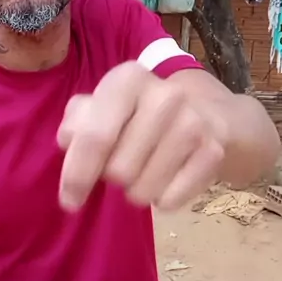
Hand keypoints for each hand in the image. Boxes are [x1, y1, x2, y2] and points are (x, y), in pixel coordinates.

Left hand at [57, 62, 226, 212]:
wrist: (204, 116)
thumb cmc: (137, 116)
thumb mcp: (103, 108)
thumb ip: (78, 121)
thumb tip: (69, 139)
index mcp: (128, 79)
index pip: (94, 137)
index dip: (77, 175)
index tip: (69, 201)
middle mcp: (165, 95)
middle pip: (118, 171)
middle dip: (112, 178)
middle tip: (121, 167)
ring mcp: (193, 122)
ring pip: (143, 190)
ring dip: (136, 191)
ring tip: (143, 173)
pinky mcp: (213, 151)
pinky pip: (170, 200)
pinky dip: (163, 199)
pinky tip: (167, 180)